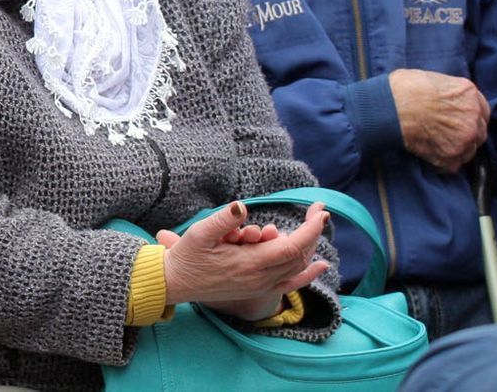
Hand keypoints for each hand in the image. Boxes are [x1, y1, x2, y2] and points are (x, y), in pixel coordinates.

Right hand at [159, 201, 330, 321]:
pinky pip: (291, 284)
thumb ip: (223, 220)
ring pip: (297, 267)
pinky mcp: (257, 290)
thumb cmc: (186, 256)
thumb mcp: (199, 233)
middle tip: (317, 211)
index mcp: (249, 263)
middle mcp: (260, 278)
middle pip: (299, 255)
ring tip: (309, 225)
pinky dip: (308, 274)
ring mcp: (260, 286)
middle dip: (312, 232)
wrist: (176, 283)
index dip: (310, 229)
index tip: (320, 211)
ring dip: (308, 245)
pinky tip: (320, 265)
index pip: (292, 247)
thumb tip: (240, 207)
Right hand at [390, 68, 489, 172]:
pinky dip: (442, 161)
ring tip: (435, 142)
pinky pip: (453, 165)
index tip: (459, 120)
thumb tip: (450, 100)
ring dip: (456, 148)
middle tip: (445, 132)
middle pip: (479, 132)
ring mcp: (464, 138)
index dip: (470, 116)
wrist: (387, 107)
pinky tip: (429, 151)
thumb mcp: (433, 78)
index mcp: (469, 94)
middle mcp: (473, 117)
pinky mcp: (451, 156)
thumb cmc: (402, 89)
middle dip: (465, 133)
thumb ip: (451, 92)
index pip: (482, 111)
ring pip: (469, 150)